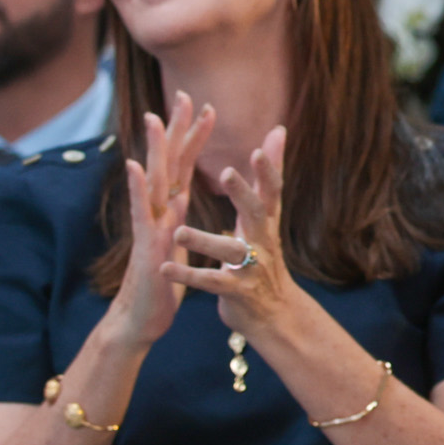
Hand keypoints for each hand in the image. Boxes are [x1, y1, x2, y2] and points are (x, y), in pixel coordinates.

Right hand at [106, 96, 217, 351]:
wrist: (140, 320)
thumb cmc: (159, 282)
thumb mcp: (174, 242)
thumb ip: (175, 217)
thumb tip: (179, 193)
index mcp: (169, 211)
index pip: (182, 166)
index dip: (192, 137)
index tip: (203, 105)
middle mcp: (156, 214)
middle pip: (166, 164)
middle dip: (175, 129)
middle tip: (183, 94)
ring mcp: (148, 229)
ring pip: (152, 184)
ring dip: (155, 151)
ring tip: (155, 120)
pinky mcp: (146, 250)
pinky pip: (144, 219)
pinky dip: (144, 195)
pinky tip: (141, 172)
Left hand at [167, 124, 320, 354]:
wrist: (276, 314)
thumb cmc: (265, 256)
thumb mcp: (268, 216)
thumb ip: (269, 174)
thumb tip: (278, 129)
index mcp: (266, 221)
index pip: (271, 191)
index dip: (268, 171)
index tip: (258, 149)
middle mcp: (264, 242)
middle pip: (256, 214)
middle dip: (243, 194)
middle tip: (228, 173)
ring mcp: (252, 268)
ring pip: (230, 251)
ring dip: (204, 240)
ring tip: (178, 230)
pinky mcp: (236, 292)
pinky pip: (210, 282)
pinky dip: (187, 276)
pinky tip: (164, 268)